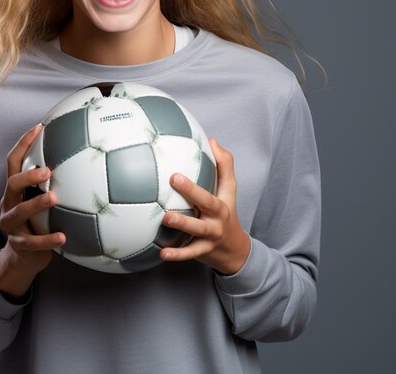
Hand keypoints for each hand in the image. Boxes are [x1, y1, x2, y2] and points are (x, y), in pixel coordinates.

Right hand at [0, 125, 64, 298]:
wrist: (23, 256)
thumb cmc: (38, 220)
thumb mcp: (39, 199)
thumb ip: (52, 182)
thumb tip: (82, 156)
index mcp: (15, 189)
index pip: (13, 161)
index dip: (23, 143)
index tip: (39, 128)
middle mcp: (9, 203)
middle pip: (12, 183)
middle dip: (28, 175)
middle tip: (47, 170)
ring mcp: (11, 224)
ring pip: (19, 212)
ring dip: (36, 204)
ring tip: (53, 199)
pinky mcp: (19, 244)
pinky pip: (33, 242)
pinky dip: (48, 239)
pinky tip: (63, 237)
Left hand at [159, 137, 250, 275]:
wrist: (235, 251)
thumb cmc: (226, 213)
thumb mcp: (229, 191)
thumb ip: (223, 166)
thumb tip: (212, 140)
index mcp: (222, 201)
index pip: (221, 181)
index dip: (214, 165)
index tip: (199, 147)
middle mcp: (217, 218)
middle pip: (208, 203)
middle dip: (192, 191)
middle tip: (173, 179)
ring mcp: (210, 236)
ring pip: (197, 230)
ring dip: (182, 224)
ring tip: (165, 218)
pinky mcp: (202, 252)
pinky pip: (188, 253)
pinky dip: (176, 255)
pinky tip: (161, 253)